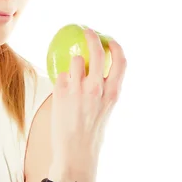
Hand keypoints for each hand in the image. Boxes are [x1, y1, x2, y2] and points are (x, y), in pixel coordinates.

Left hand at [50, 27, 127, 164]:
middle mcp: (97, 88)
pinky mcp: (61, 92)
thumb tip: (98, 70)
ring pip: (74, 61)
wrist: (75, 151)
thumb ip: (104, 89)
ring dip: (73, 63)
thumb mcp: (106, 108)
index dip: (116, 46)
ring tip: (72, 77)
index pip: (121, 61)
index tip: (109, 39)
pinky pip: (61, 75)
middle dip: (91, 36)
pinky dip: (62, 79)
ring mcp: (78, 90)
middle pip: (96, 52)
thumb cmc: (91, 131)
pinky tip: (63, 90)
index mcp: (113, 92)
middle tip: (86, 30)